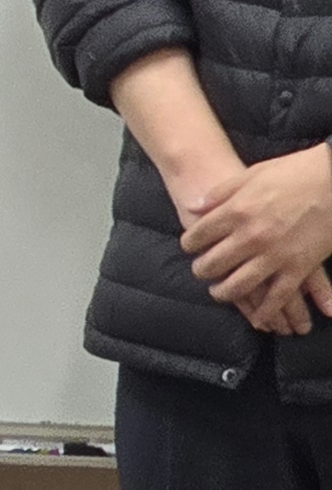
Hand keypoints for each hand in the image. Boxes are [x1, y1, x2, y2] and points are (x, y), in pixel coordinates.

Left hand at [181, 144, 331, 334]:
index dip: (190, 244)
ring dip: (224, 292)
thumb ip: (220, 193)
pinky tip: (257, 317)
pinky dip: (266, 310)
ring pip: (239, 285)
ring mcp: (275, 254)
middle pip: (214, 263)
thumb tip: (193, 206)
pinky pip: (278, 296)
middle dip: (202, 270)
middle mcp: (251, 236)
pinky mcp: (299, 267)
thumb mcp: (251, 175)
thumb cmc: (294, 172)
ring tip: (218, 292)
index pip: (199, 235)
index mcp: (236, 211)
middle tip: (201, 271)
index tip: (189, 247)